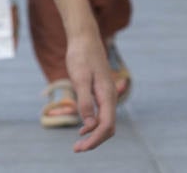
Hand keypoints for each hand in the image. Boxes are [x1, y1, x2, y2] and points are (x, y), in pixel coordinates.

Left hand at [63, 32, 116, 151]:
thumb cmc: (81, 56)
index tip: (79, 147)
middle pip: (108, 126)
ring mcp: (106, 94)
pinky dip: (94, 125)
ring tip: (78, 143)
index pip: (106, 124)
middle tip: (76, 149)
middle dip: (95, 140)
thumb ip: (85, 101)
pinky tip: (83, 128)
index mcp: (107, 94)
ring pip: (106, 121)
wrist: (84, 38)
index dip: (95, 139)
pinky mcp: (101, 92)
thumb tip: (90, 125)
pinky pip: (102, 114)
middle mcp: (110, 95)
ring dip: (94, 134)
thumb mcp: (80, 79)